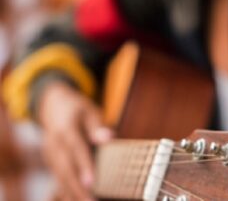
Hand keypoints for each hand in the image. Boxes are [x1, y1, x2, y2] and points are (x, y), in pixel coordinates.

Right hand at [39, 82, 113, 200]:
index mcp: (65, 128)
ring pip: (59, 178)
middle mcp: (54, 144)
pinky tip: (76, 200)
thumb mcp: (89, 111)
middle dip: (76, 188)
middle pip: (65, 169)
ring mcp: (49, 154)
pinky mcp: (50, 162)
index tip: (91, 182)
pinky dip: (66, 192)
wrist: (52, 106)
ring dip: (71, 194)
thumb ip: (97, 126)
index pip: (76, 149)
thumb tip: (108, 137)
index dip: (83, 166)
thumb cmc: (77, 109)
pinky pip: (57, 179)